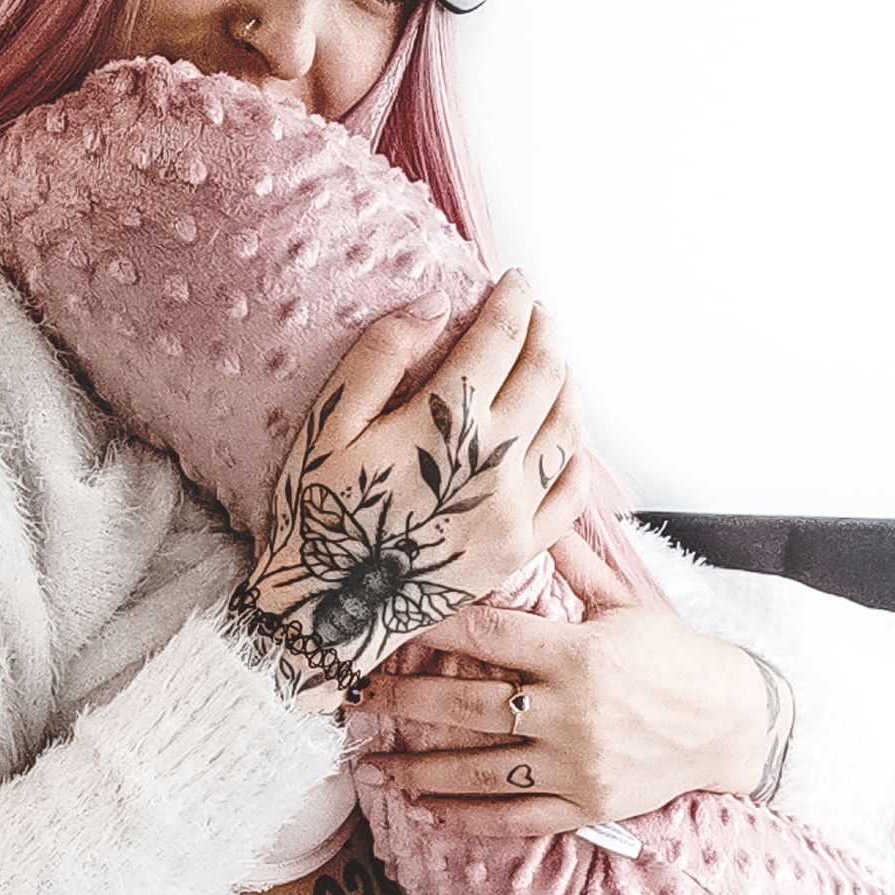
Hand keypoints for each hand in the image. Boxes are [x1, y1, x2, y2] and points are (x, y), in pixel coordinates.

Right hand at [233, 272, 588, 707]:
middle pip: (544, 374)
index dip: (512, 301)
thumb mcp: (328, 425)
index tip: (514, 281)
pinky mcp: (520, 550)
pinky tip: (567, 439)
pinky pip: (571, 494)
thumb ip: (381, 356)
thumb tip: (436, 304)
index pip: (499, 339)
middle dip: (546, 332)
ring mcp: (515, 510)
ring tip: (554, 364)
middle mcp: (495, 462)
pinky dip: (577, 455)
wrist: (325, 612)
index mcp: (446, 422)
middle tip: (538, 313)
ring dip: (567, 384)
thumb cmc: (318, 515)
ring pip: (568, 428)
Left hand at [353, 527, 776, 832]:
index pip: (489, 637)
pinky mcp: (583, 804)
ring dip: (420, 769)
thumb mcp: (627, 601)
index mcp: (578, 653)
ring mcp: (575, 764)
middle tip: (353, 698)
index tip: (388, 624)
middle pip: (467, 706)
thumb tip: (540, 503)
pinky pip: (514, 816)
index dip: (434, 629)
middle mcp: (571, 712)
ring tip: (373, 766)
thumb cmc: (675, 655)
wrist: (731, 724)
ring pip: (480, 770)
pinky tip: (425, 809)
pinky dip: (466, 816)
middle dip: (403, 701)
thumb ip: (574, 560)